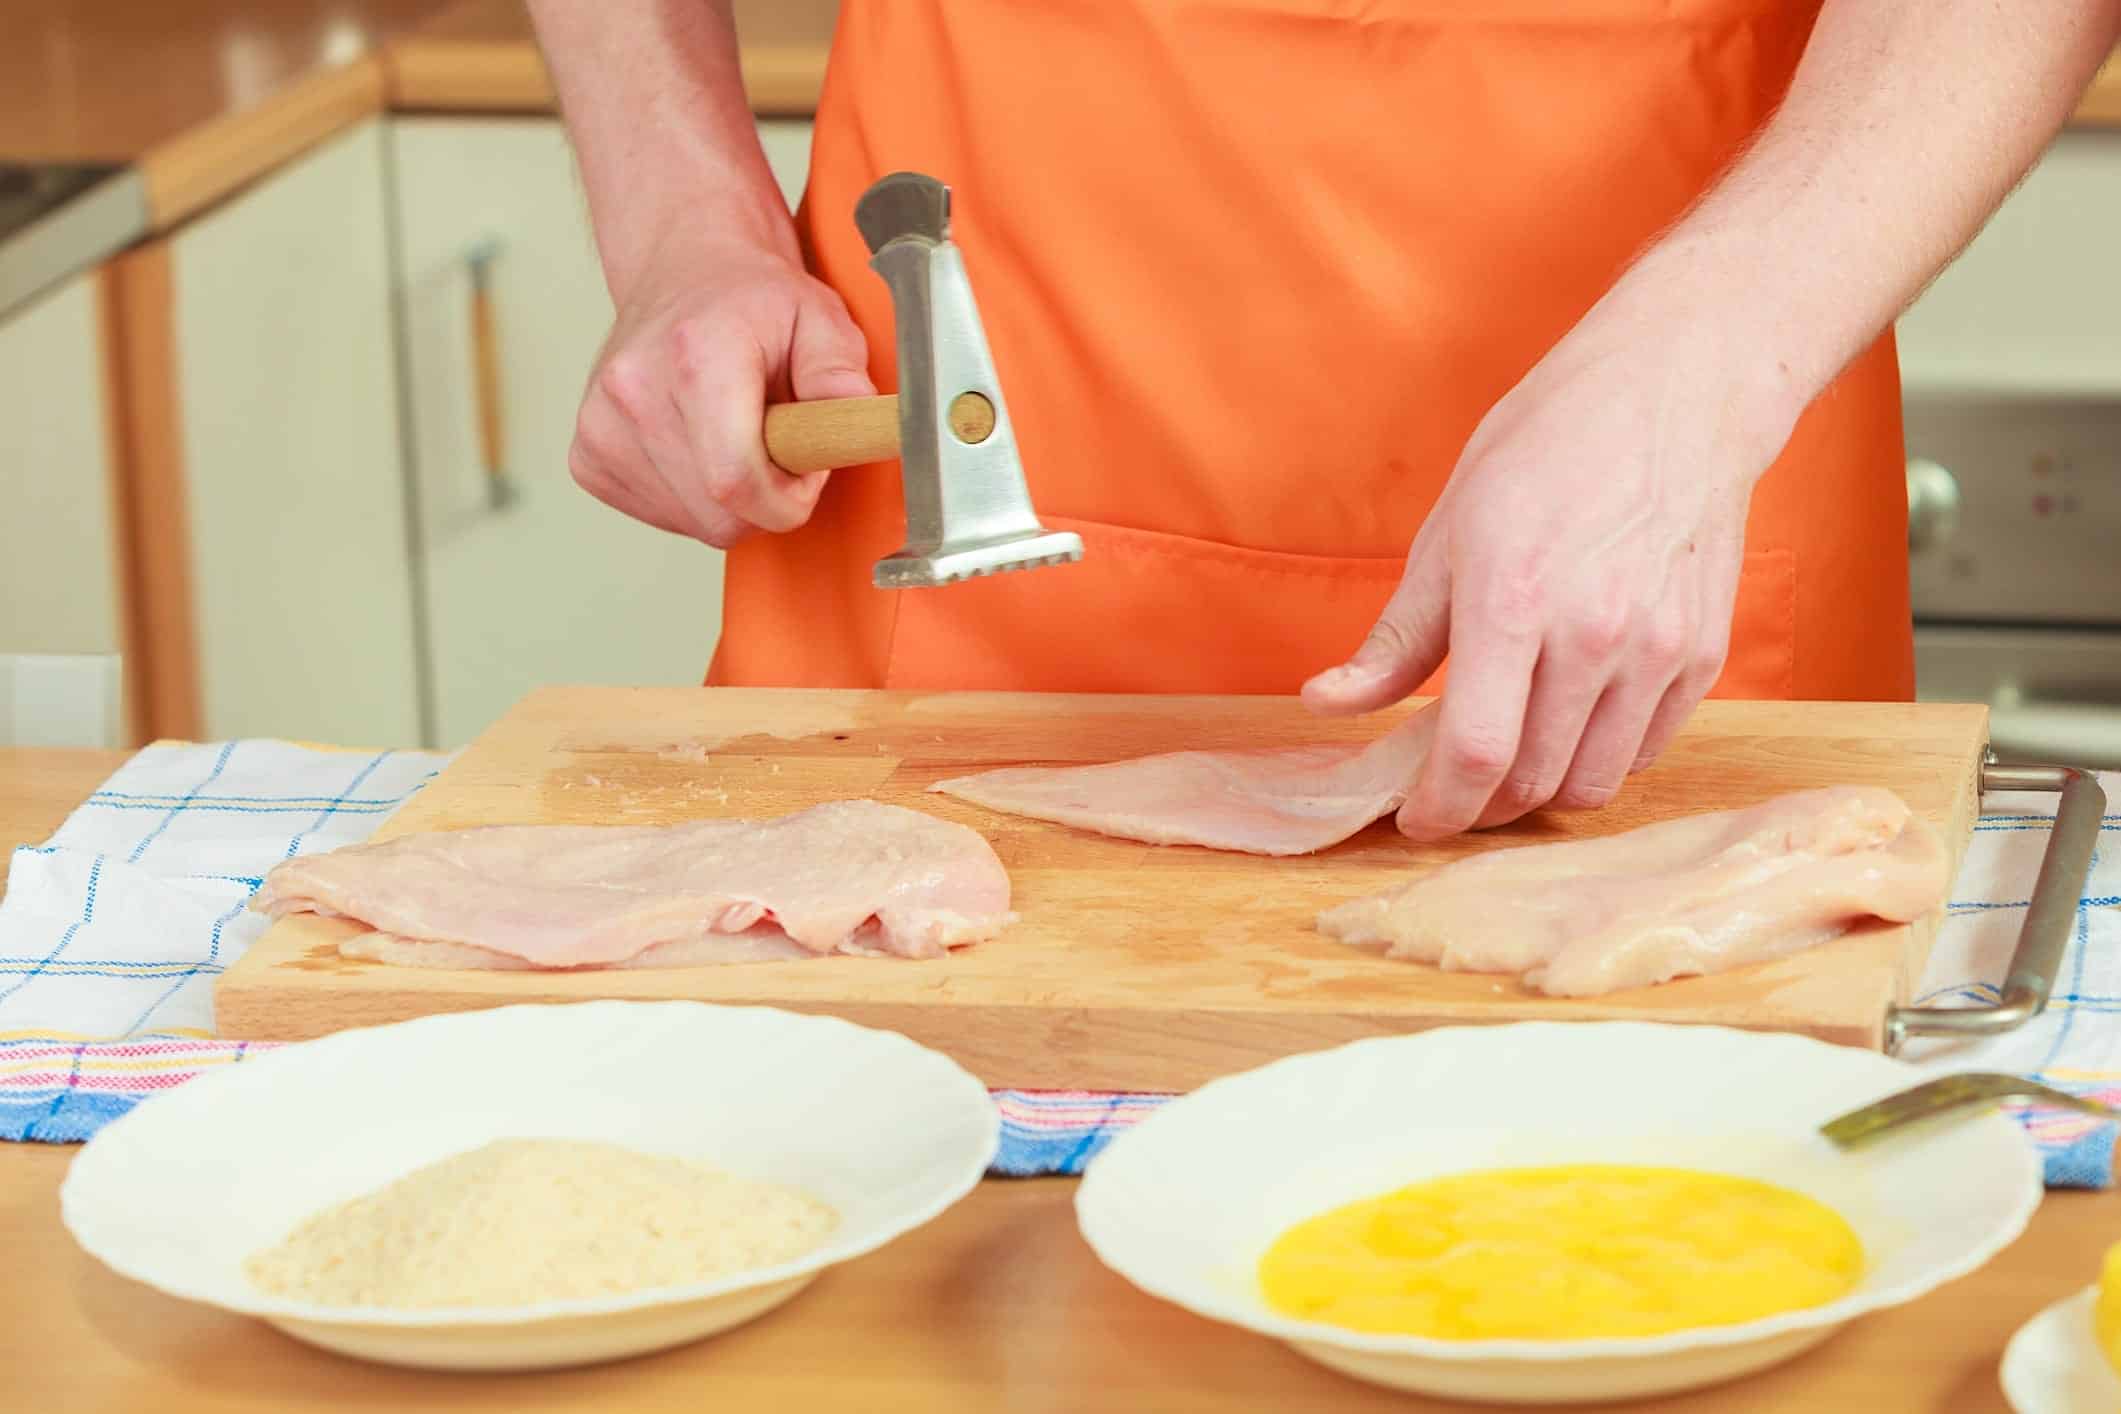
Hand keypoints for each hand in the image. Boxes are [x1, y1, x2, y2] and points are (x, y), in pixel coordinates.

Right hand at [568, 240, 874, 547]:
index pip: (736, 483)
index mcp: (696, 358)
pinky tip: (701, 448)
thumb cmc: (750, 299)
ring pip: (694, 523)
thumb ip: (842, 373)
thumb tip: (855, 422)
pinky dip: (694, 498)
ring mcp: (602, 427)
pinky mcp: (588, 456)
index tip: (807, 472)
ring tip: (737, 436)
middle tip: (778, 447)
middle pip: (719, 515)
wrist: (684, 270)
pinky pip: (662, 517)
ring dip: (730, 500)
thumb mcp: (819, 317)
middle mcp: (634, 392)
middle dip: (766, 500)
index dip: (786, 501)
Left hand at [1303, 286, 1797, 840]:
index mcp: (1512, 602)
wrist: (1673, 396)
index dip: (1439, 808)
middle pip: (1531, 781)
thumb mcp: (1447, 534)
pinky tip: (1568, 722)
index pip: (1475, 753)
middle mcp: (1594, 636)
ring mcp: (1658, 650)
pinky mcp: (1701, 656)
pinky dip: (1598, 757)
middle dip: (1481, 806)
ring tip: (1509, 761)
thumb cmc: (1546, 450)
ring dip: (1541, 791)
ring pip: (1592, 781)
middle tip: (1452, 789)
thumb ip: (1396, 639)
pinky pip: (1644, 750)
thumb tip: (1328, 704)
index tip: (1416, 818)